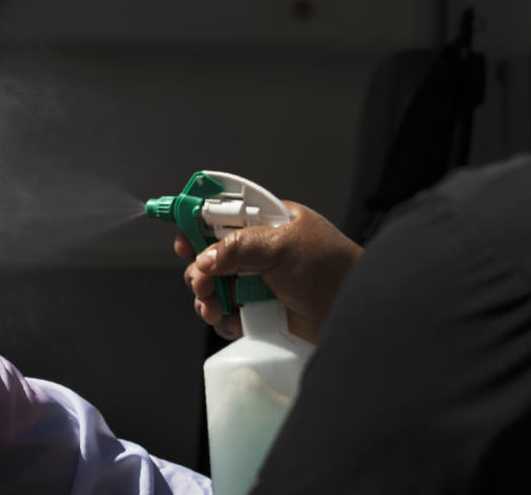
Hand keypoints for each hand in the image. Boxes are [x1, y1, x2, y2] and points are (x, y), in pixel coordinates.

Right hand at [177, 201, 362, 343]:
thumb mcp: (283, 245)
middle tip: (202, 282)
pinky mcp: (258, 311)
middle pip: (209, 254)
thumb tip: (204, 259)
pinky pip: (226, 313)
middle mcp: (258, 251)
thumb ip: (239, 247)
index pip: (221, 215)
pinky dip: (221, 319)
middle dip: (198, 269)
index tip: (181, 238)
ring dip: (205, 296)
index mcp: (265, 223)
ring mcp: (256, 282)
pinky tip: (230, 321)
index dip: (196, 223)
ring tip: (213, 307)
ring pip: (213, 286)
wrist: (354, 314)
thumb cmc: (331, 269)